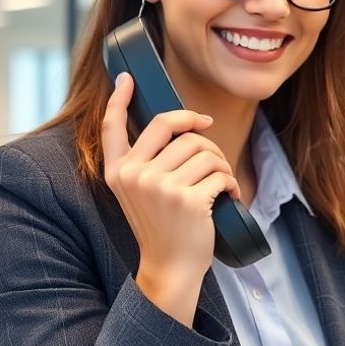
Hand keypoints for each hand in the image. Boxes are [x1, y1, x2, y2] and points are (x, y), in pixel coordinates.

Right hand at [102, 73, 239, 325]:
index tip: (126, 78)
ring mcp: (160, 187)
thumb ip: (147, 162)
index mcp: (118, 172)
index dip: (118, 100)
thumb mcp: (140, 193)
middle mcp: (134, 175)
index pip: (112, 127)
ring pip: (203, 149)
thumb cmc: (162, 226)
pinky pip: (220, 173)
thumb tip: (176, 124)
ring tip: (221, 181)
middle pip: (173, 126)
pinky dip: (231, 183)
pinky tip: (229, 196)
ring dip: (220, 163)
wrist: (170, 267)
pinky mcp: (188, 199)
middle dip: (200, 131)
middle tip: (211, 147)